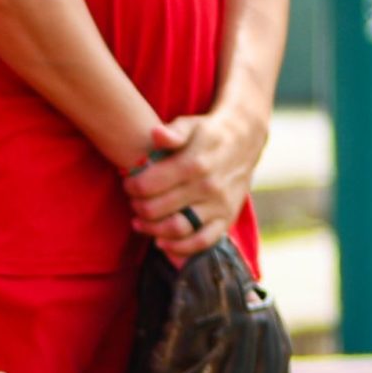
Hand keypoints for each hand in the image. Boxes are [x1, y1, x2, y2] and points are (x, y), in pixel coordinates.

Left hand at [124, 110, 265, 260]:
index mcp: (193, 164)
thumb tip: (156, 134)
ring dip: (152, 229)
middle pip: (158, 208)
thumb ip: (172, 132)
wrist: (244, 141)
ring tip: (139, 223)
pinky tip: (161, 242)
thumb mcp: (190, 125)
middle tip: (132, 203)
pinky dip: (179, 248)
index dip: (131, 187)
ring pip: (177, 228)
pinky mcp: (227, 219)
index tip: (127, 184)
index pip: (148, 185)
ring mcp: (219, 205)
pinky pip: (202, 242)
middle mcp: (207, 187)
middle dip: (137, 207)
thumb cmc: (207, 133)